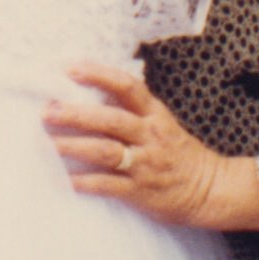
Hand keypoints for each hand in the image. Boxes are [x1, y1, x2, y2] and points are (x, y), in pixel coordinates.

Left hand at [44, 63, 257, 228]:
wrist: (211, 189)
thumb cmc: (180, 154)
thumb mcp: (163, 123)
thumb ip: (134, 110)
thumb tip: (94, 92)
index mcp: (155, 115)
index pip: (126, 87)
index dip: (98, 75)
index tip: (70, 68)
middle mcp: (150, 135)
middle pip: (110, 119)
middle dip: (76, 115)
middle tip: (47, 111)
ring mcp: (145, 163)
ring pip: (105, 151)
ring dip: (74, 147)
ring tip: (48, 143)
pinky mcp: (141, 191)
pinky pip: (109, 185)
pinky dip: (85, 182)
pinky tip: (66, 179)